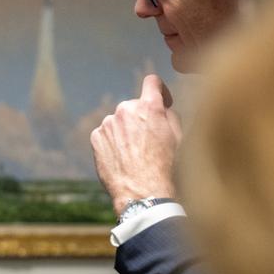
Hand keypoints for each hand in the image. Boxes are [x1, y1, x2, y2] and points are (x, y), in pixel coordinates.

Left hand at [90, 74, 182, 215]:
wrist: (141, 191)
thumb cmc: (164, 166)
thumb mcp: (178, 136)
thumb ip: (169, 114)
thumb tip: (162, 107)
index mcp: (149, 106)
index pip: (152, 82)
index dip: (159, 90)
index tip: (161, 100)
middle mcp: (126, 109)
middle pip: (134, 106)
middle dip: (141, 118)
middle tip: (148, 140)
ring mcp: (108, 123)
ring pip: (119, 122)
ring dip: (126, 131)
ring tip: (134, 154)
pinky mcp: (96, 137)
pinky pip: (106, 134)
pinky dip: (113, 142)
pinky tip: (121, 158)